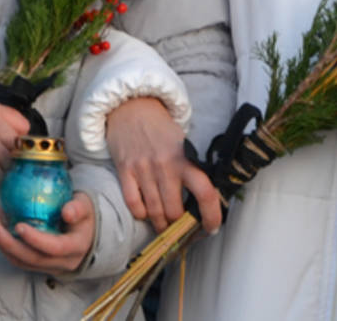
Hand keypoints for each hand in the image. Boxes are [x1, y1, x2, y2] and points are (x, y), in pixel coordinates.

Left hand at [0, 192, 95, 274]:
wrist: (85, 230)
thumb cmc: (83, 214)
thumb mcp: (85, 206)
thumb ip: (78, 208)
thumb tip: (67, 212)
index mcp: (76, 247)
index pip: (55, 248)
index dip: (35, 239)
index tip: (19, 225)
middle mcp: (63, 261)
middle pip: (33, 258)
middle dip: (9, 243)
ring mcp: (50, 266)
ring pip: (23, 261)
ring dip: (3, 244)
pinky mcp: (39, 264)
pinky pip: (20, 259)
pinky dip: (5, 245)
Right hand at [105, 97, 221, 233]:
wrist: (132, 108)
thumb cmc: (160, 130)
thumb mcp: (183, 145)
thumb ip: (192, 169)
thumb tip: (205, 200)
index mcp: (185, 159)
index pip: (204, 192)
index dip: (211, 215)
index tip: (212, 228)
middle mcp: (165, 165)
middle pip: (175, 211)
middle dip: (179, 224)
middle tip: (181, 225)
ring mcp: (143, 168)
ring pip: (155, 212)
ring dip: (160, 224)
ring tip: (164, 224)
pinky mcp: (125, 170)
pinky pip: (133, 204)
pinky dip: (140, 213)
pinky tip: (145, 211)